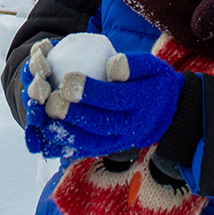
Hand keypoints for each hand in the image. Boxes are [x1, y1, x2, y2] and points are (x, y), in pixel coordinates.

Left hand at [20, 40, 183, 159]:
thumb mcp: (152, 67)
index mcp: (139, 102)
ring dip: (65, 133)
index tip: (67, 80)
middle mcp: (130, 126)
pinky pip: (87, 150)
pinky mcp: (109, 148)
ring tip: (45, 119)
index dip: (90, 91)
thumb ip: (133, 64)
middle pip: (99, 123)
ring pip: (90, 142)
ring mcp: (119, 140)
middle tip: (50, 101)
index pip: (113, 99)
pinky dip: (68, 146)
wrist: (169, 115)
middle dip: (72, 113)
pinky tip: (50, 134)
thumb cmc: (155, 83)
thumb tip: (113, 66)